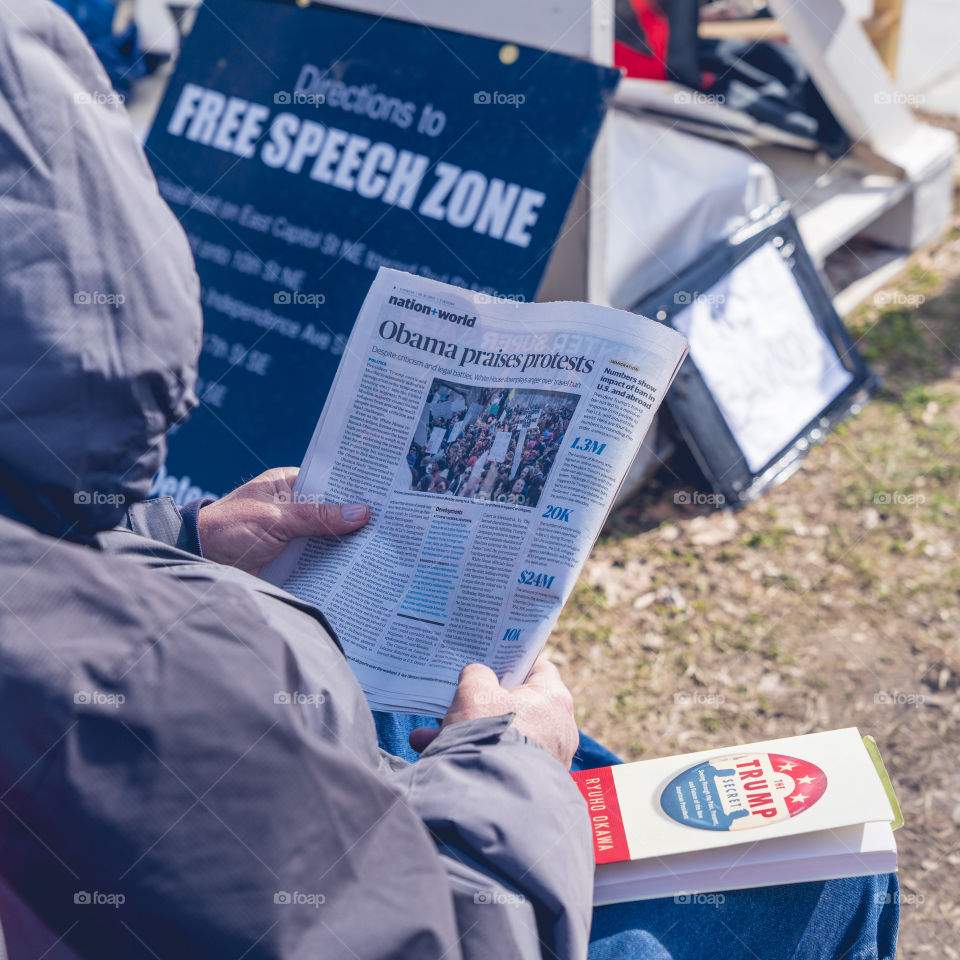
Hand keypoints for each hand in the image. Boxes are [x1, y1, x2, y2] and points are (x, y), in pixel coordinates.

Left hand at [197, 467, 369, 574]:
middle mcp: (292, 507)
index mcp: (287, 484)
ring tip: (383, 545)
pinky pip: (317, 560)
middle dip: (355, 519)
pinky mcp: (290, 560)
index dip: (353, 487)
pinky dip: (333, 565)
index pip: (328, 481)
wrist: (199, 563)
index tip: (383, 493)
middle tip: (390, 522)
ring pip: (327, 537)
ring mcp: (292, 535)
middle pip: (332, 512)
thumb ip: (317, 517)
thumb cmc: (228, 529)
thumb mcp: (276, 518)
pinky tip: (358, 568)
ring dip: (347, 544)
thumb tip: (360, 513)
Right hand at [409, 658, 577, 767]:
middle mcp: (559, 728)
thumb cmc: (489, 734)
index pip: (538, 667)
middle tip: (452, 704)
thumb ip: (476, 675)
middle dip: (477, 706)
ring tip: (428, 738)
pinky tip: (437, 757)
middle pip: (515, 704)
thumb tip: (479, 677)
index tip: (490, 662)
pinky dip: (476, 757)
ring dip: (466, 734)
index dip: (512, 662)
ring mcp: (549, 758)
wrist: (494, 800)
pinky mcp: (534, 782)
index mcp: (553, 698)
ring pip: (502, 735)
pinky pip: (502, 760)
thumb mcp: (473, 693)